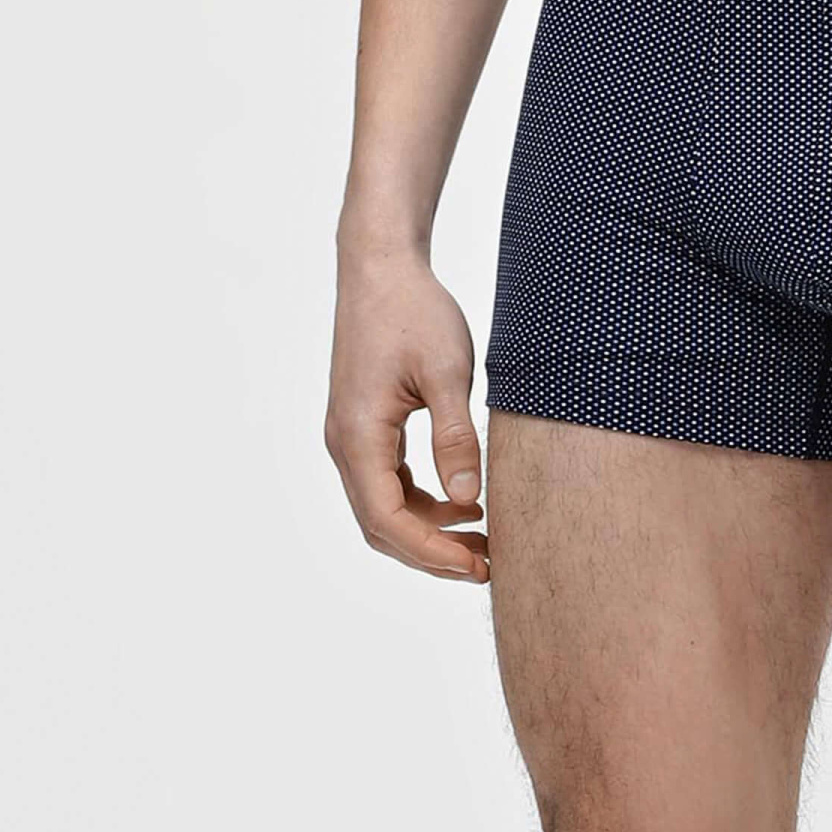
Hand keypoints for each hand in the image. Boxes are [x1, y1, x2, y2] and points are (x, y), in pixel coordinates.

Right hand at [325, 246, 490, 582]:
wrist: (381, 267)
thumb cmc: (414, 311)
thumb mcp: (446, 372)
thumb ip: (455, 438)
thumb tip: (469, 502)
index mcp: (358, 436)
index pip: (388, 521)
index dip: (432, 553)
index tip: (479, 565)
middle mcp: (344, 444)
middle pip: (381, 525)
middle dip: (431, 552)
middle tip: (487, 564)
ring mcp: (350, 435)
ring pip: (383, 507)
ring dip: (428, 529)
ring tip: (482, 538)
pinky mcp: (363, 424)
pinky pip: (386, 481)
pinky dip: (420, 501)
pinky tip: (461, 500)